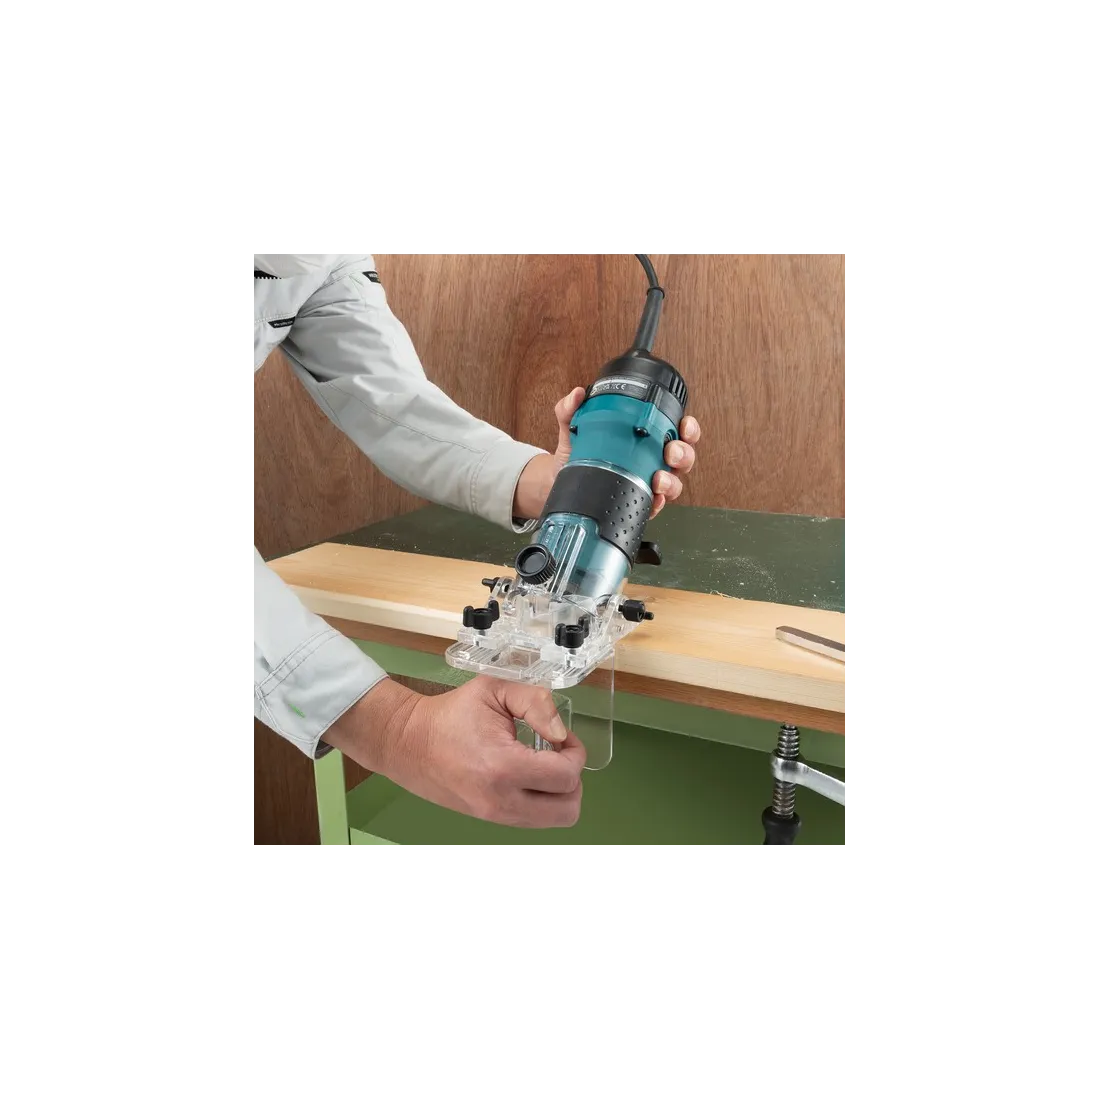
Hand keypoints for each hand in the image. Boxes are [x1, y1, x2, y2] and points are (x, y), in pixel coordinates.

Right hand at [322, 677, 586, 827]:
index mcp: (503, 767)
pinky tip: (524, 774)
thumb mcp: (494, 690)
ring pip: (553, 820)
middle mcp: (500, 800)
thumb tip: (560, 732)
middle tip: (556, 754)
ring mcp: (494, 815)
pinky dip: (540, 800)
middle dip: (571, 778)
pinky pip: (532, 820)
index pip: (566, 777)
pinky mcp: (488, 820)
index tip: (559, 736)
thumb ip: (536, 703)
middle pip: (568, 810)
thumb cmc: (450, 714)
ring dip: (558, 793)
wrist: (407, 742)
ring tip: (539, 764)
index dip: (574, 752)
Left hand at [513, 387, 701, 519]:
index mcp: (645, 439)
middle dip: (684, 453)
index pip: (675, 430)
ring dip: (672, 481)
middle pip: (683, 457)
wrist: (558, 484)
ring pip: (674, 483)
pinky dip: (656, 502)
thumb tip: (577, 395)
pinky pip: (655, 505)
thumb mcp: (572, 429)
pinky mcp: (638, 503)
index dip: (688, 428)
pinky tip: (652, 497)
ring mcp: (647, 484)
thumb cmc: (575, 454)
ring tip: (658, 478)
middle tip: (671, 451)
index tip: (684, 424)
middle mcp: (651, 461)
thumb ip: (571, 409)